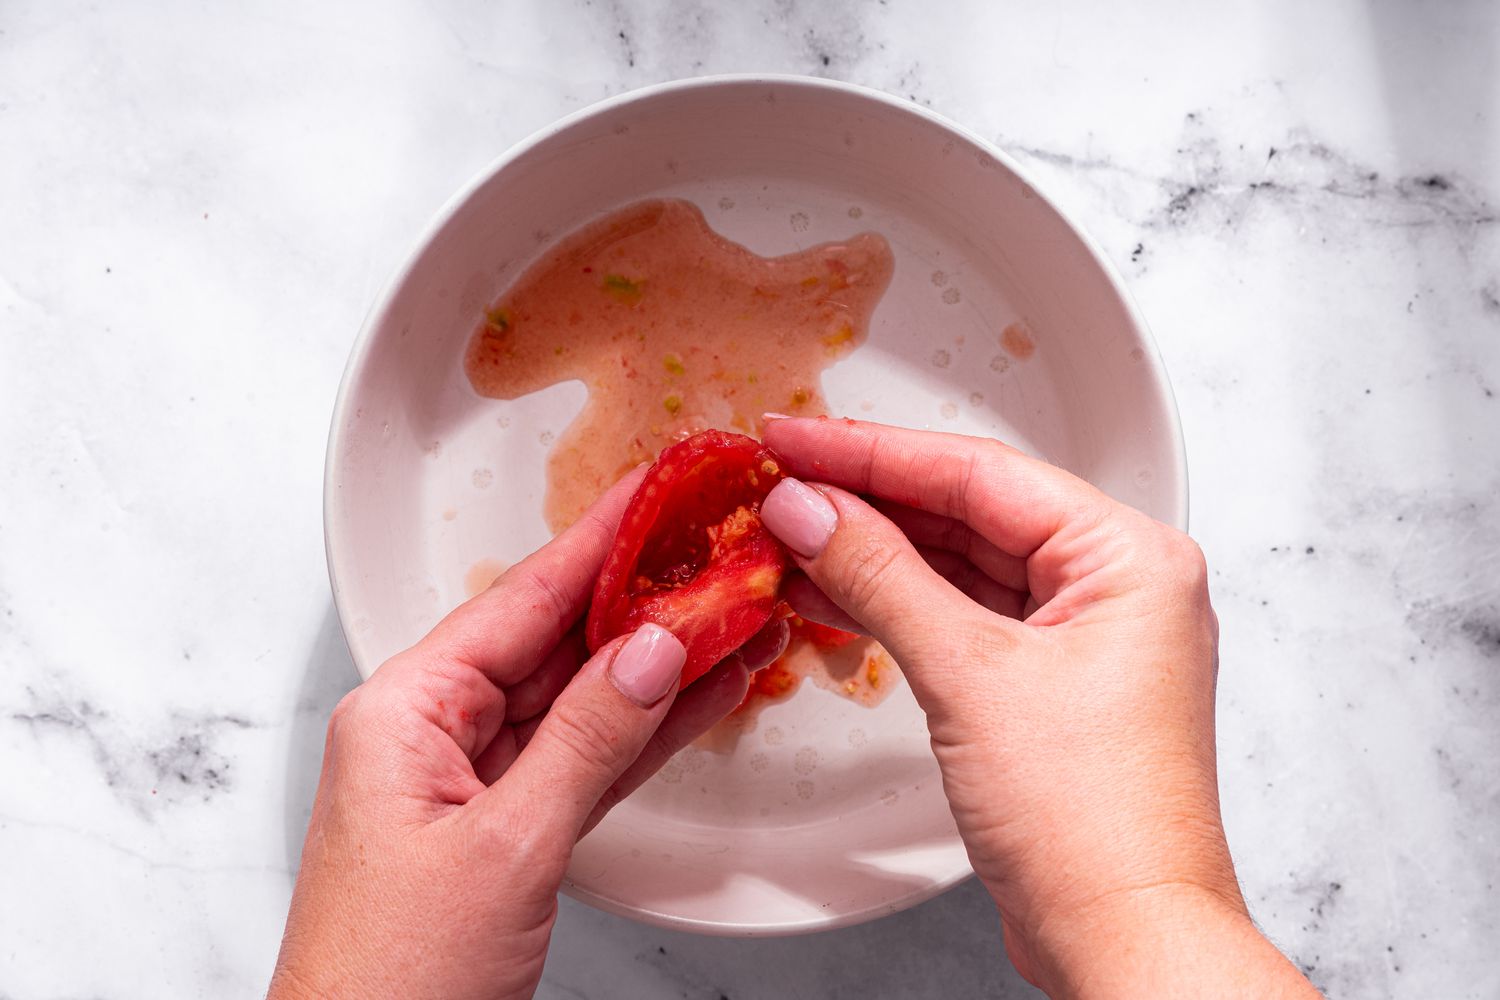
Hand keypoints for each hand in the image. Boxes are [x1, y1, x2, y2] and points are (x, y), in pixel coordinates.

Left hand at [270, 470, 784, 999]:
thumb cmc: (390, 979)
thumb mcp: (505, 846)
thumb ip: (587, 738)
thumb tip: (651, 648)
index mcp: (406, 710)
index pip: (522, 600)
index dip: (599, 540)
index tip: (657, 489)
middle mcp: (436, 731)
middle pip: (557, 641)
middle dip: (642, 598)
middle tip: (716, 546)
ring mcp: (475, 781)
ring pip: (582, 700)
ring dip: (659, 663)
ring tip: (736, 610)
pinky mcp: (509, 828)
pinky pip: (586, 759)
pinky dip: (644, 731)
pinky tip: (704, 692)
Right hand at [758, 417, 1316, 998]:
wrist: (1122, 939)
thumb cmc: (1094, 823)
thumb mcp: (968, 675)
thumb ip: (880, 576)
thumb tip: (811, 508)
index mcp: (1128, 557)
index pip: (978, 472)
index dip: (872, 451)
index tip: (796, 437)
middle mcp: (1116, 585)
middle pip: (969, 511)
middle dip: (868, 498)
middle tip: (782, 480)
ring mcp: (1083, 637)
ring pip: (961, 564)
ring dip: (875, 552)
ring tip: (790, 531)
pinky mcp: (1050, 684)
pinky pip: (964, 617)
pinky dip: (897, 604)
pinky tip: (832, 591)